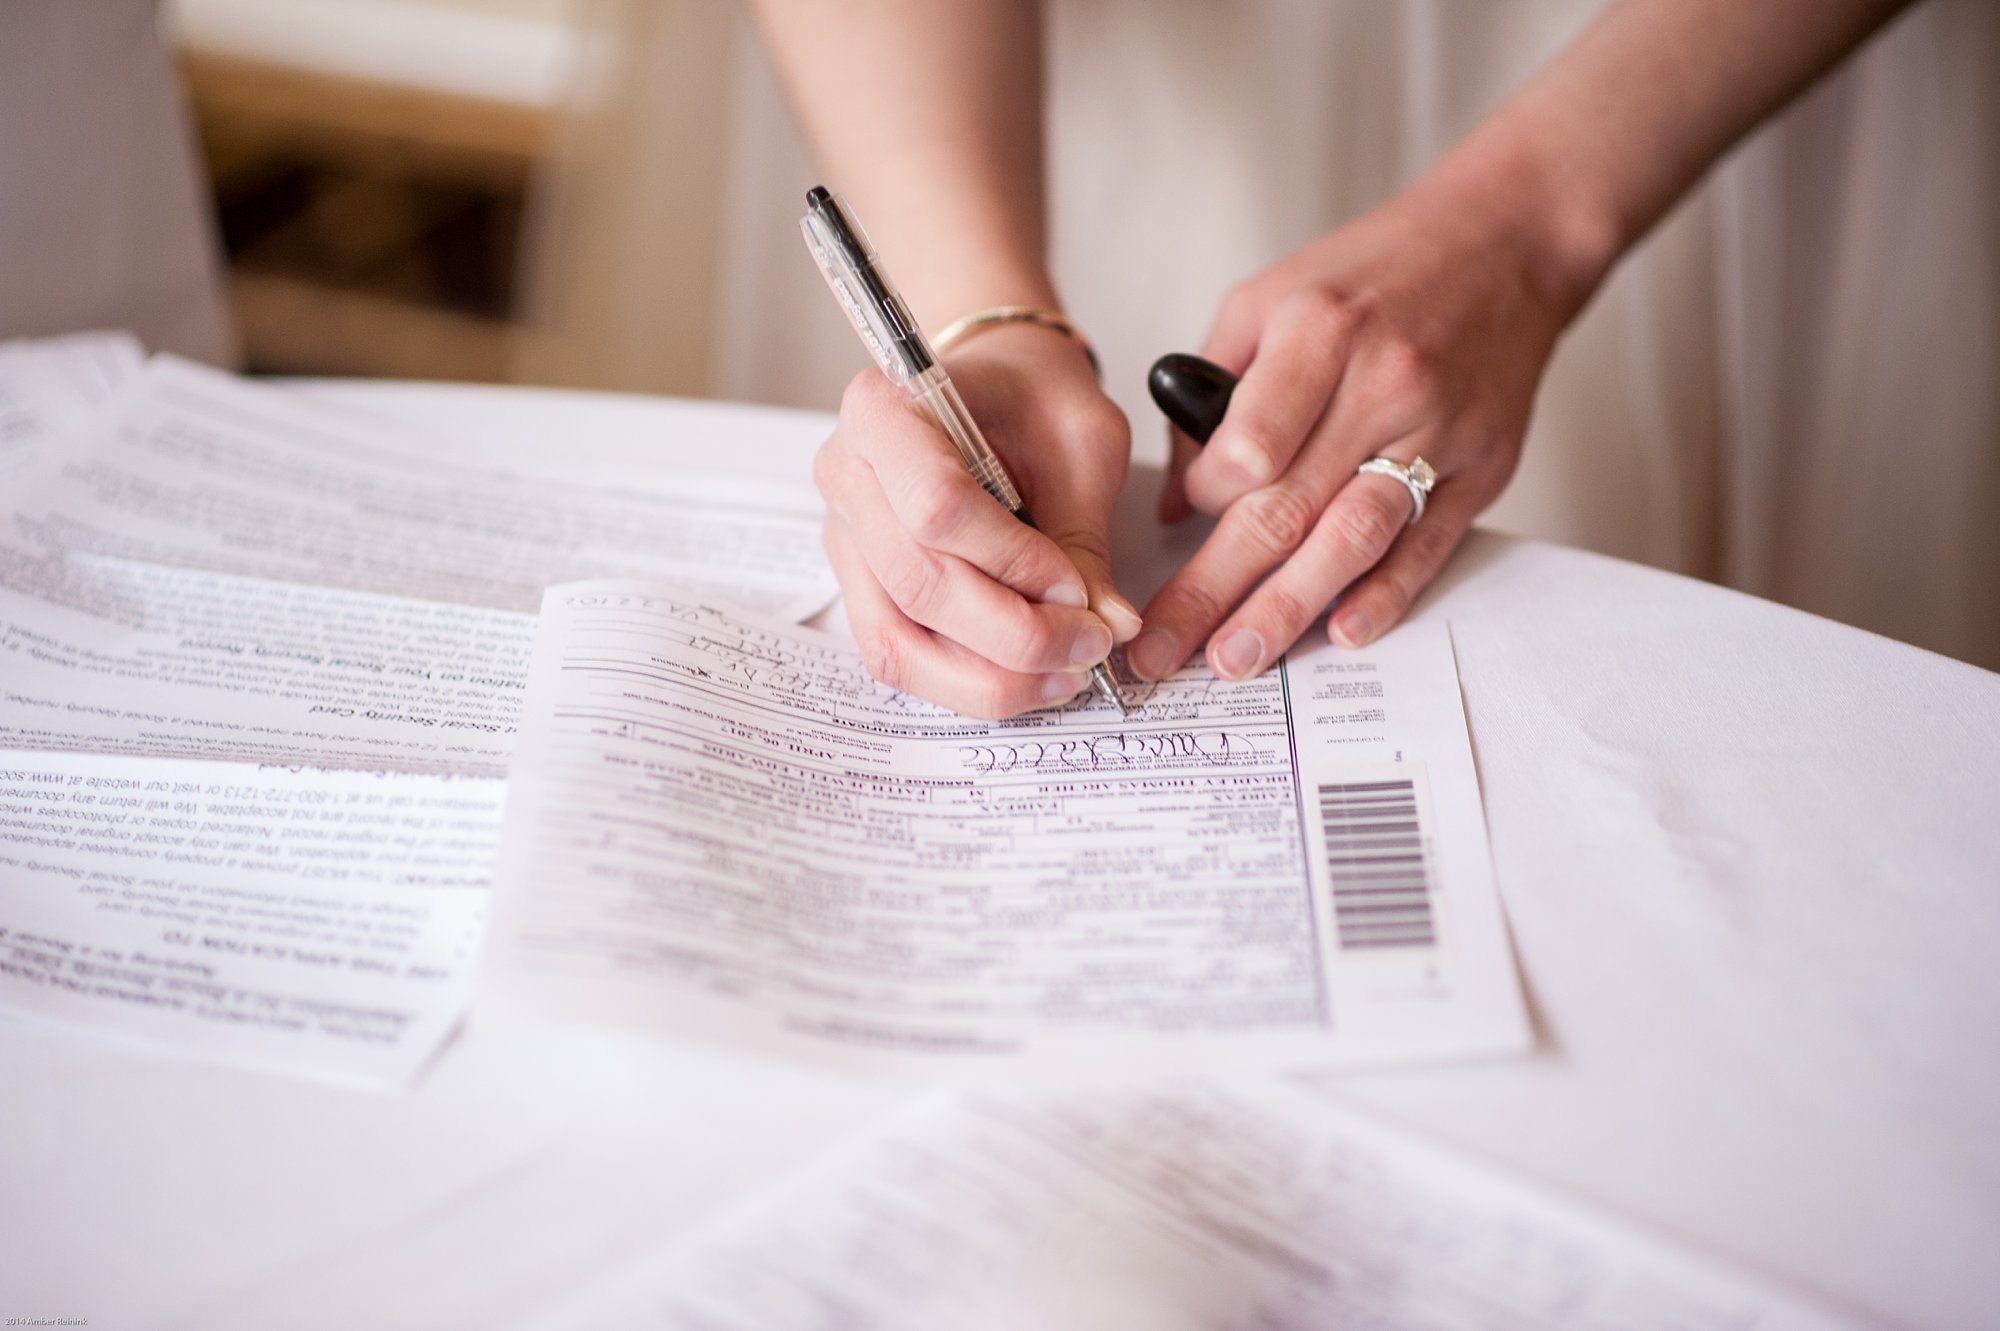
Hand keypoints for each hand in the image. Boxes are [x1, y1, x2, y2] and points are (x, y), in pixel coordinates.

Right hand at [814, 323, 1141, 717]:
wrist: (997, 389)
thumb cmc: (1034, 399)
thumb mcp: (1081, 442)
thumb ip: (1085, 534)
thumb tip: (1108, 625)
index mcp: (884, 409)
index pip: (936, 506)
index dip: (1014, 561)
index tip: (1078, 586)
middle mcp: (846, 476)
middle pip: (916, 584)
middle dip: (1014, 632)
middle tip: (1090, 642)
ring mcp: (846, 540)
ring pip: (898, 641)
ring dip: (989, 676)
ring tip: (1065, 671)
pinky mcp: (861, 587)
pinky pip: (898, 658)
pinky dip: (966, 683)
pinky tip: (1026, 677)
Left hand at [1129, 175, 1593, 681]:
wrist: (1507, 243)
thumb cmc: (1377, 272)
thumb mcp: (1270, 299)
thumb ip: (1210, 394)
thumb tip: (1175, 505)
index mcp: (1320, 331)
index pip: (1246, 446)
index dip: (1203, 498)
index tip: (1182, 523)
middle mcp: (1382, 385)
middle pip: (1285, 508)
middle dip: (1214, 591)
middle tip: (1163, 650)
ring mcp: (1438, 433)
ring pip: (1352, 538)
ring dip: (1287, 610)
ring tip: (1235, 661)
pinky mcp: (1481, 469)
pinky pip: (1427, 546)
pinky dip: (1384, 595)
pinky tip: (1341, 634)